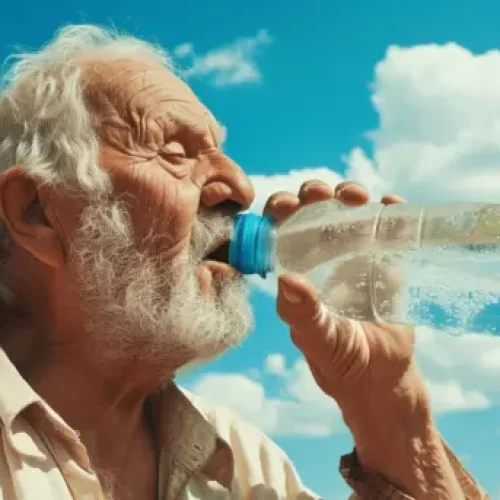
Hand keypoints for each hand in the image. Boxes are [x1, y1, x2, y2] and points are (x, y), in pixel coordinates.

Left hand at [263, 180, 417, 406]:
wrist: (380, 376)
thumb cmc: (338, 357)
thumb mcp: (316, 338)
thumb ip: (301, 313)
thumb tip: (287, 279)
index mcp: (296, 266)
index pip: (281, 228)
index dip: (279, 210)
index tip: (286, 206)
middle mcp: (323, 254)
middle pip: (314, 210)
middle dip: (313, 193)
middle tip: (320, 195)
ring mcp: (357, 252)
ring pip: (349, 210)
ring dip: (350, 193)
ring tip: (356, 198)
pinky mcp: (388, 258)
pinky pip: (389, 226)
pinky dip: (391, 210)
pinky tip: (391, 204)